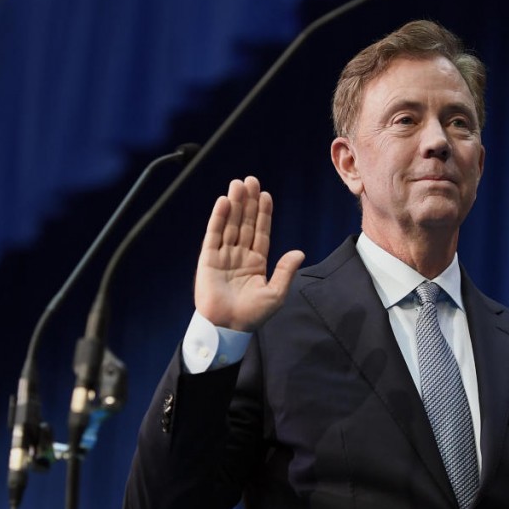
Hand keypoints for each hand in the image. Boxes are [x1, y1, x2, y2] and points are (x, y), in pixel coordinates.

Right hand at [194, 176, 304, 332]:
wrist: (228, 327)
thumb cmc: (252, 315)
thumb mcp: (276, 294)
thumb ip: (285, 271)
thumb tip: (299, 252)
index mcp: (256, 262)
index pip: (261, 232)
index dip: (263, 213)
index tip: (265, 195)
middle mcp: (240, 255)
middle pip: (245, 223)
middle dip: (248, 202)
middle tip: (250, 180)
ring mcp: (224, 256)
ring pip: (230, 225)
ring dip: (234, 205)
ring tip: (237, 184)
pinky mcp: (208, 260)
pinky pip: (213, 235)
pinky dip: (218, 219)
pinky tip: (223, 202)